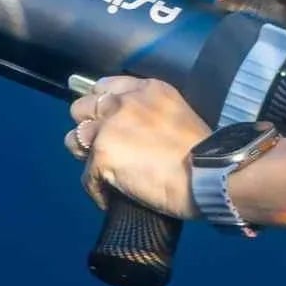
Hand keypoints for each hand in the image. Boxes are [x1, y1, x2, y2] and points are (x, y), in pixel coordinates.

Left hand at [66, 75, 211, 219]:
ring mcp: (110, 127)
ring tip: (103, 173)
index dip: (100, 106)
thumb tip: (129, 133)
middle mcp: (124, 102)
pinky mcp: (102, 155)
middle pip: (80, 109)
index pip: (104, 86)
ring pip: (74, 140)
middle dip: (88, 128)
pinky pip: (86, 177)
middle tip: (102, 149)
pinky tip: (110, 198)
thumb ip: (149, 114)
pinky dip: (97, 190)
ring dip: (87, 157)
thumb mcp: (177, 115)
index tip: (105, 122)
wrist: (210, 176)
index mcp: (146, 89)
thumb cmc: (205, 154)